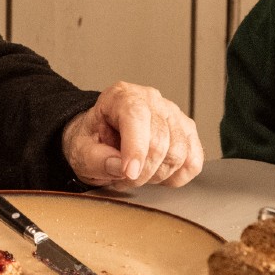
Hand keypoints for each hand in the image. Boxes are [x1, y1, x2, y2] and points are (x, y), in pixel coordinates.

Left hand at [61, 81, 203, 188]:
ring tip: (137, 174)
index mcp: (121, 96)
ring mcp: (173, 114)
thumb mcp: (80, 151)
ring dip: (157, 175)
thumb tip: (119, 166)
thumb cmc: (92, 140)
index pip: (136, 117)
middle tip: (124, 178)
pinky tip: (157, 174)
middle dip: (142, 171)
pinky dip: (176, 176)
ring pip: (179, 154)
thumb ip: (95, 159)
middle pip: (160, 141)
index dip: (135, 149)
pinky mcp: (187, 132)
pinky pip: (193, 162)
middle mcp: (151, 100)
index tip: (129, 173)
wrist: (101, 138)